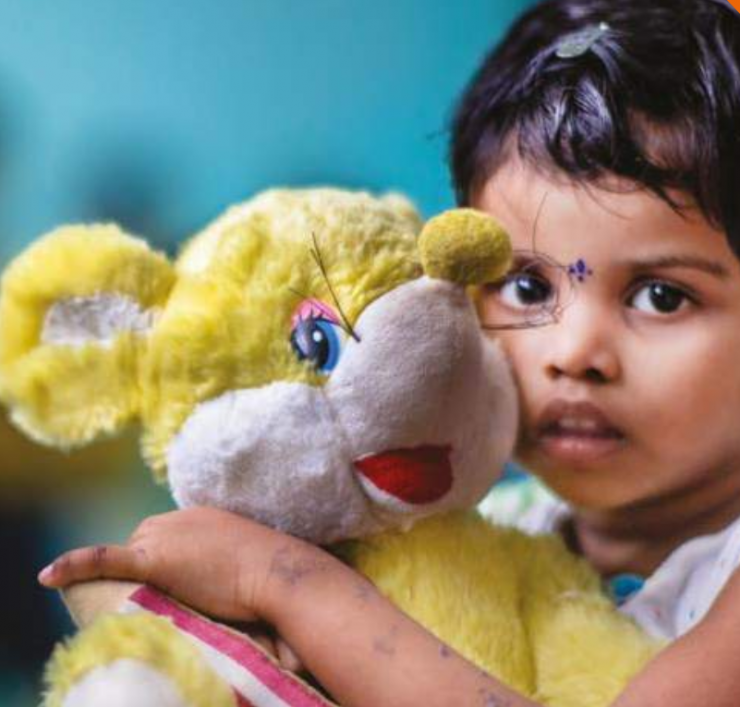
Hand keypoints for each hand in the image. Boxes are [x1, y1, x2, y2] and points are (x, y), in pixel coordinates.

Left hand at [38, 506, 335, 624]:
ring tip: (163, 594)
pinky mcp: (154, 559)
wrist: (276, 570)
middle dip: (148, 564)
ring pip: (131, 554)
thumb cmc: (271, 570)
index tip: (178, 577)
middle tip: (173, 592)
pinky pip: (107, 560)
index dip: (165, 557)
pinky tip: (48, 576)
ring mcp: (165, 535)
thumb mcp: (247, 554)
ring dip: (136, 572)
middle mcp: (178, 518)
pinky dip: (77, 565)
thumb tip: (231, 578)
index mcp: (199, 515)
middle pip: (143, 542)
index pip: (165, 534)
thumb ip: (227, 555)